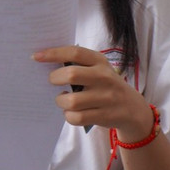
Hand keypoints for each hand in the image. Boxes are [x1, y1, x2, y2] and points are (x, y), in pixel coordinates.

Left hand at [36, 45, 153, 135]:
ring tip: (62, 99)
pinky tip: (71, 112)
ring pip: (71, 101)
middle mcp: (104, 77)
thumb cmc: (105, 85)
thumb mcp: (98, 69)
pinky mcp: (104, 115)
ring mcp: (105, 97)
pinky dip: (68, 115)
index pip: (75, 52)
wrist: (132, 108)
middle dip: (55, 78)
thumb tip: (46, 62)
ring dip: (60, 100)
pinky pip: (76, 117)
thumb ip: (79, 64)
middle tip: (53, 81)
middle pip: (72, 75)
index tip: (36, 56)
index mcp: (100, 61)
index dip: (53, 53)